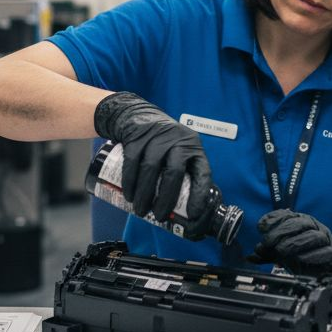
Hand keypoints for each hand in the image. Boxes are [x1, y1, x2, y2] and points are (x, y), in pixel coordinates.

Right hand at [94, 92, 216, 236]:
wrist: (136, 115)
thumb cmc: (162, 142)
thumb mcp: (178, 150)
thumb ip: (182, 171)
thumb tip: (182, 208)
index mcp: (193, 147)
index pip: (202, 173)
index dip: (199, 195)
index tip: (192, 214)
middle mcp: (178, 140)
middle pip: (174, 173)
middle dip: (165, 199)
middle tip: (158, 216)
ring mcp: (157, 136)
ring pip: (151, 169)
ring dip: (144, 194)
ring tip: (140, 210)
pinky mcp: (137, 136)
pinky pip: (132, 162)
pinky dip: (130, 182)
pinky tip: (129, 195)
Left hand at [251, 210, 331, 297]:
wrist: (329, 272)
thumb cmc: (305, 258)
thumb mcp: (282, 254)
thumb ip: (268, 254)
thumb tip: (250, 256)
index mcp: (302, 223)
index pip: (288, 214)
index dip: (274, 218)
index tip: (261, 226)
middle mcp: (315, 228)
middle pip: (300, 223)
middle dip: (281, 231)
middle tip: (268, 242)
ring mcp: (326, 241)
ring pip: (313, 236)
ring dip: (295, 242)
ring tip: (280, 251)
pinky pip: (326, 252)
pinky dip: (313, 255)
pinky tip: (300, 258)